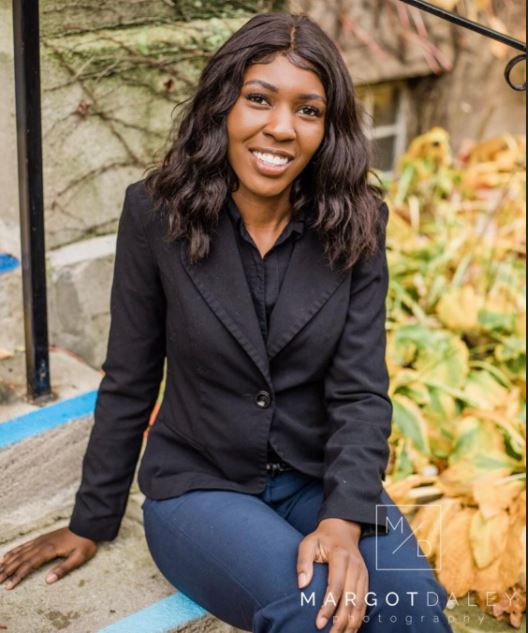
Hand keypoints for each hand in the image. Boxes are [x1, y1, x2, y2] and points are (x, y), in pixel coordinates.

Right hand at [0, 527, 96, 589]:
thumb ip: (64, 569)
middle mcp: (42, 544)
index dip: (17, 576)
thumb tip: (48, 580)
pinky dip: (14, 551)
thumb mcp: (79, 558)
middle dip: (7, 570)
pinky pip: (25, 545)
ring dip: (7, 561)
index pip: (29, 565)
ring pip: (20, 552)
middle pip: (20, 559)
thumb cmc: (84, 543)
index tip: (8, 586)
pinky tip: (7, 555)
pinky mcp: (42, 538)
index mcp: (49, 550)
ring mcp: (41, 540)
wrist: (87, 525)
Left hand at [297, 518, 367, 632]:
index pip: (336, 585)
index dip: (329, 605)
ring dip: (352, 623)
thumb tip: (302, 585)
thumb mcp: (308, 543)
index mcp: (340, 556)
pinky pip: (365, 602)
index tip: (319, 622)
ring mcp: (363, 573)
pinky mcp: (366, 579)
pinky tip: (352, 629)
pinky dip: (359, 618)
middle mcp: (355, 566)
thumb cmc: (322, 538)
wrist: (343, 529)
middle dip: (341, 620)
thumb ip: (303, 561)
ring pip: (360, 603)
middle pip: (351, 598)